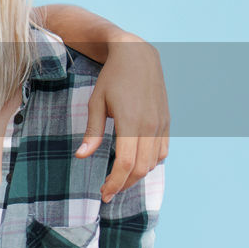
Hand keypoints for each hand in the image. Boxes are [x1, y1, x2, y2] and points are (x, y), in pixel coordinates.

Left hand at [77, 33, 168, 200]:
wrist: (137, 54)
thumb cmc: (111, 78)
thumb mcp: (96, 102)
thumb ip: (92, 132)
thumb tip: (82, 157)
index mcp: (131, 121)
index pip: (126, 163)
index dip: (115, 182)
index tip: (104, 193)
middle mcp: (150, 125)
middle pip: (141, 168)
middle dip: (124, 184)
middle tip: (107, 191)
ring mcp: (161, 123)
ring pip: (154, 162)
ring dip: (137, 176)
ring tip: (119, 180)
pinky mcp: (166, 121)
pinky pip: (163, 151)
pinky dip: (151, 163)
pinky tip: (137, 165)